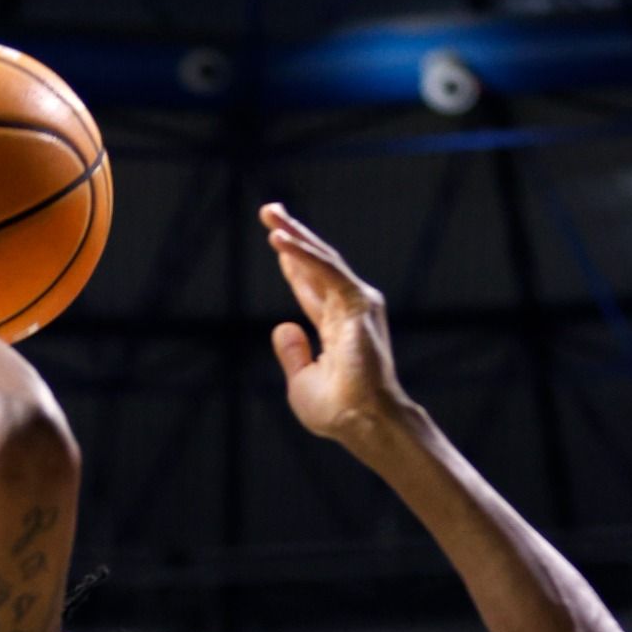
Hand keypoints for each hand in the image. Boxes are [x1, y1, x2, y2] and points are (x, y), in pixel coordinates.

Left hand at [262, 203, 409, 441]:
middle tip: (269, 211)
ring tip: (269, 213)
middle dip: (293, 236)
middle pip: (316, 264)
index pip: (313, 288)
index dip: (294, 263)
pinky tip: (280, 241)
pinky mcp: (359, 302)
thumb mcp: (302, 381)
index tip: (278, 241)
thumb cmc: (338, 411)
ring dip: (294, 234)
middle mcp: (350, 311)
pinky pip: (326, 269)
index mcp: (338, 329)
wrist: (363, 420)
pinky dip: (303, 254)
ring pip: (322, 259)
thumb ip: (293, 354)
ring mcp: (357, 304)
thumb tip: (282, 327)